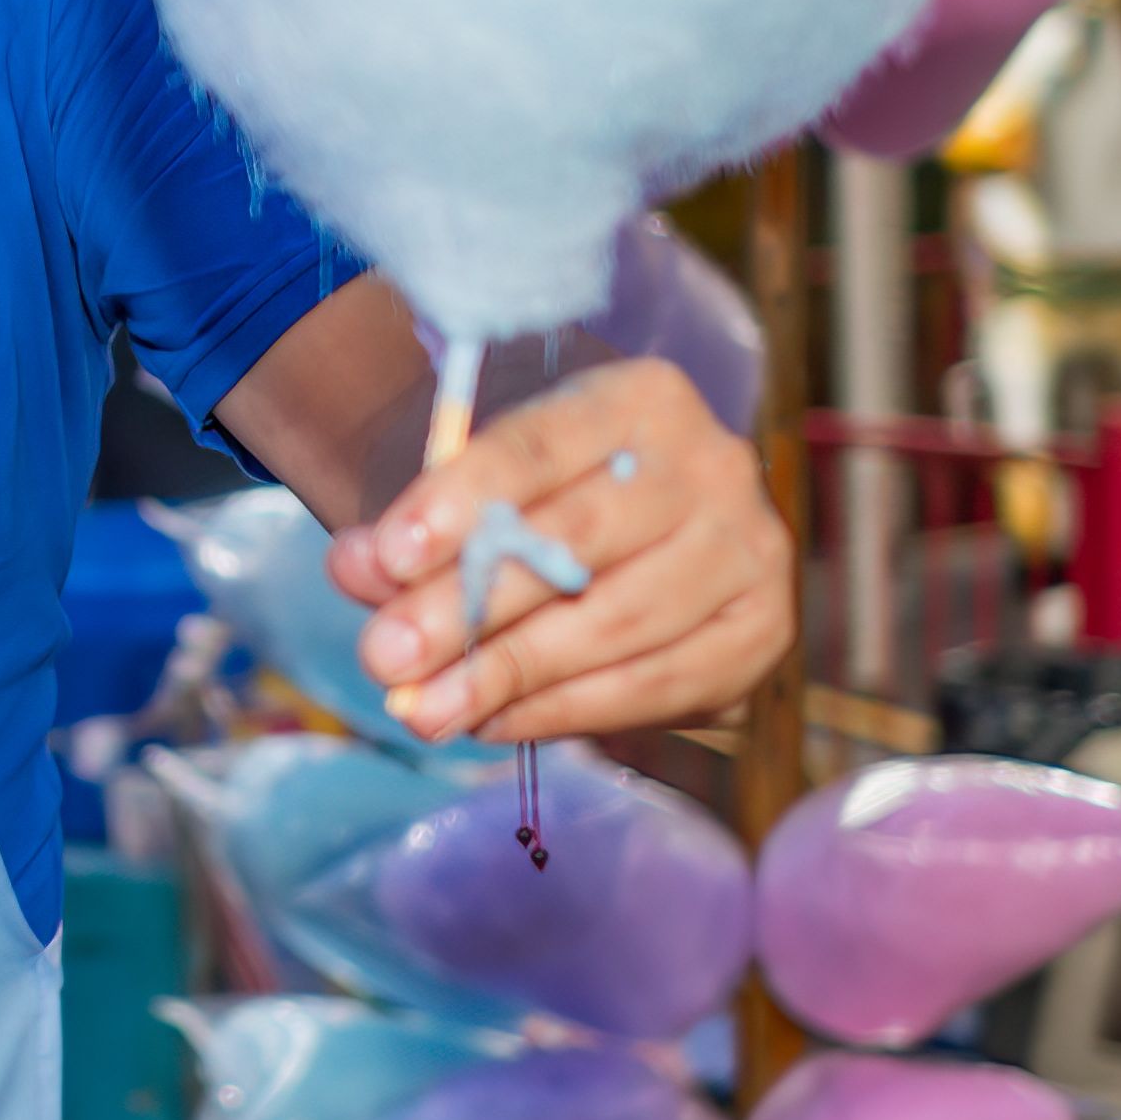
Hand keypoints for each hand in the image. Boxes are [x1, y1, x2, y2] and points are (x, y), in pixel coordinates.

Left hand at [330, 357, 792, 750]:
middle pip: (579, 541)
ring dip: (509, 673)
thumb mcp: (482, 492)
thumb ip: (418, 529)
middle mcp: (713, 463)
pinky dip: (564, 711)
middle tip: (386, 656)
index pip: (540, 444)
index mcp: (641, 398)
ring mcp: (749, 549)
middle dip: (471, 605)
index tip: (386, 556)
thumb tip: (360, 568)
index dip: (462, 500)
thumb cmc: (551, 502)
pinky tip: (493, 721)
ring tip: (424, 708)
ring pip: (617, 621)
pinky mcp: (760, 632)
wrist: (655, 533)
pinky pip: (655, 684)